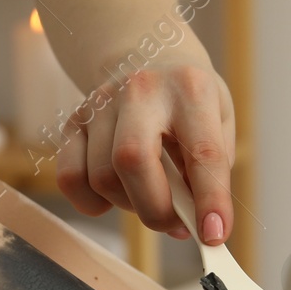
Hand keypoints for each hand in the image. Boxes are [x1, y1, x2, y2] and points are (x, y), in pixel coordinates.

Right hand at [56, 61, 236, 243]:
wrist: (147, 53)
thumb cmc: (190, 100)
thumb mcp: (219, 123)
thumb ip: (211, 172)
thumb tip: (193, 227)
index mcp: (190, 89)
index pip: (202, 153)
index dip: (210, 200)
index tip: (213, 236)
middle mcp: (141, 89)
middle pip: (133, 160)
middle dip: (157, 209)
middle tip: (176, 221)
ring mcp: (101, 103)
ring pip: (103, 177)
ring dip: (131, 205)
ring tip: (152, 196)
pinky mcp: (74, 121)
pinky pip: (71, 178)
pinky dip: (92, 201)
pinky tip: (115, 195)